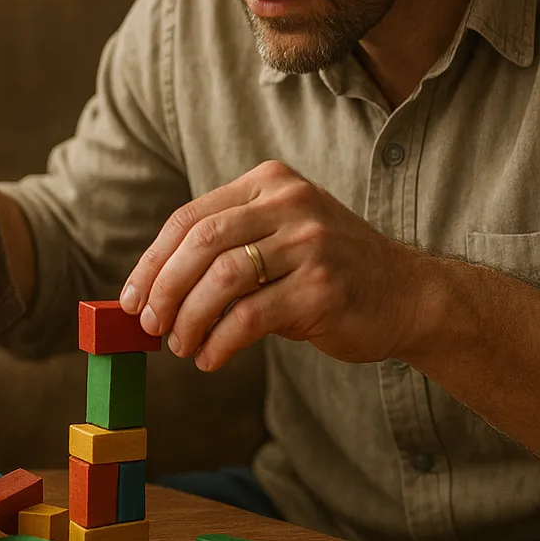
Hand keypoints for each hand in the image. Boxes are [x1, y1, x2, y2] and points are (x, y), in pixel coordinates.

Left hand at [119, 160, 422, 370]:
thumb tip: (154, 293)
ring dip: (190, 319)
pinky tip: (212, 358)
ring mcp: (310, 243)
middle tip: (149, 324)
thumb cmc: (329, 271)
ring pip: (223, 278)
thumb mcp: (279, 238)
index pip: (191, 217)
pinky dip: (221, 342)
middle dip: (165, 288)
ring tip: (181, 345)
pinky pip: (252, 316)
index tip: (132, 298)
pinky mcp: (323, 288)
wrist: (408, 294)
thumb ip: (227, 250)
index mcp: (270, 182)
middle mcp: (290, 204)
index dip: (153, 261)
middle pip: (201, 243)